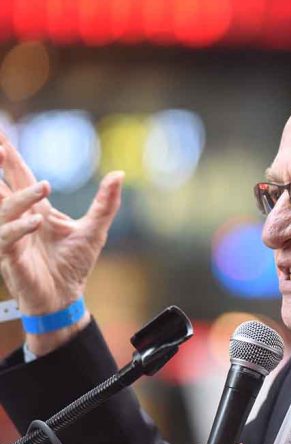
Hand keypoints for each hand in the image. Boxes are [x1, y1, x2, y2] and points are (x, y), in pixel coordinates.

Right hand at [0, 133, 123, 353]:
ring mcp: (13, 237)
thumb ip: (106, 203)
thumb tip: (119, 174)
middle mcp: (21, 220)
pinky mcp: (10, 257)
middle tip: (1, 147)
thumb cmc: (75, 264)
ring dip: (21, 198)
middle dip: (0, 168)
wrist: (66, 298)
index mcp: (37, 211)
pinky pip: (7, 238)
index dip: (11, 159)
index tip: (3, 138)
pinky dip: (19, 229)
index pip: (21, 179)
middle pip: (3, 188)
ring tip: (43, 188)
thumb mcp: (95, 230)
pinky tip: (35, 222)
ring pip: (4, 210)